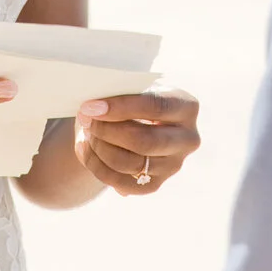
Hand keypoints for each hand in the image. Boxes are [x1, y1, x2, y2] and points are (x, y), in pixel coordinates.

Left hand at [74, 87, 199, 195]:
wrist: (139, 120)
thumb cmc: (135, 96)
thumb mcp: (134, 87)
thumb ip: (120, 92)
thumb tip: (93, 107)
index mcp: (187, 106)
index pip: (155, 106)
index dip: (121, 107)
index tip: (91, 106)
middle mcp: (187, 139)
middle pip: (144, 141)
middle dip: (107, 131)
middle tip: (85, 119)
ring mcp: (174, 165)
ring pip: (130, 163)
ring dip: (99, 147)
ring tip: (85, 131)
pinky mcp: (156, 184)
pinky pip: (121, 182)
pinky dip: (96, 165)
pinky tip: (84, 146)